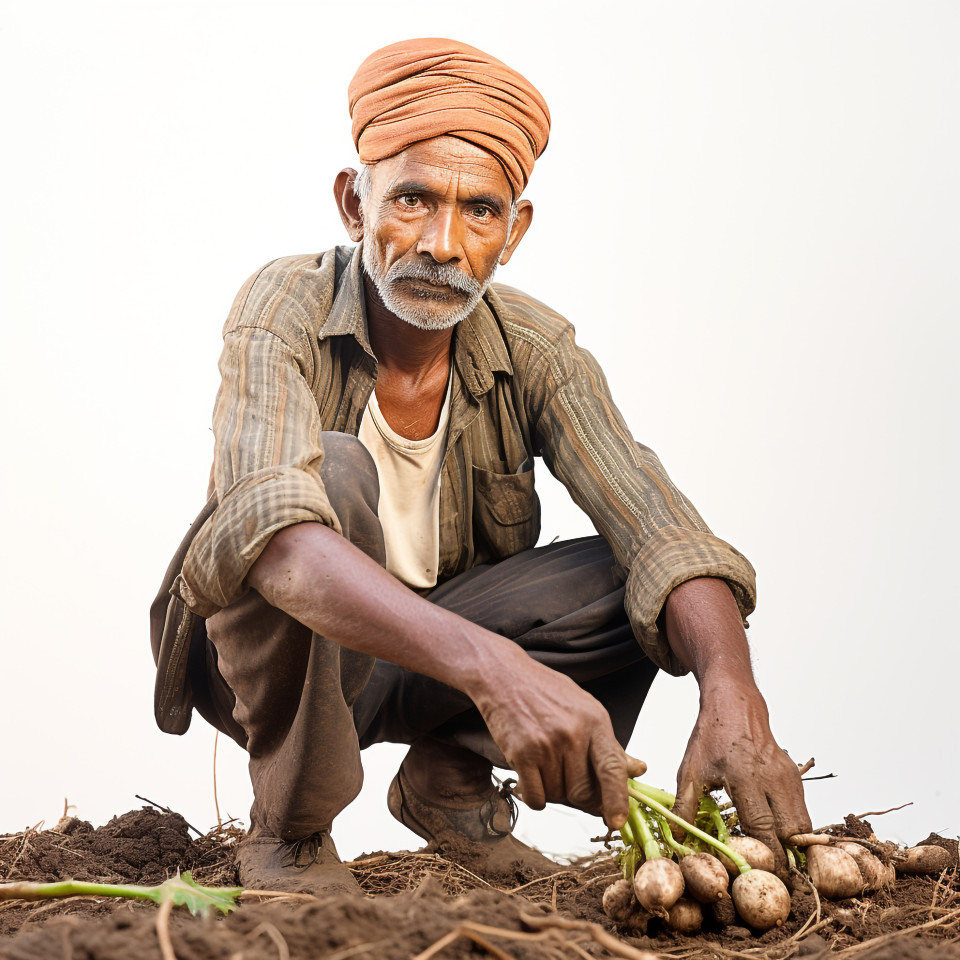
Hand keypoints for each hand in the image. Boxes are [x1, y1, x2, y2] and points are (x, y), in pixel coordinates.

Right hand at [471, 656, 645, 828]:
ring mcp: (547, 744)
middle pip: (583, 792)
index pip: (613, 769)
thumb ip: (610, 745)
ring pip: (557, 795)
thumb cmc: (547, 692)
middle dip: (579, 797)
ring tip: (545, 764)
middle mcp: (573, 734)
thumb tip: (638, 770)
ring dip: (552, 790)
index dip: (618, 800)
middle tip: (569, 783)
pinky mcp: (522, 753)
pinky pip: (535, 797)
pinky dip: (533, 795)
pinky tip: (530, 775)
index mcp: (595, 721)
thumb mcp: (585, 710)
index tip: (617, 821)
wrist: (504, 675)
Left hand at [672, 676, 810, 872]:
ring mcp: (788, 776)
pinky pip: (802, 810)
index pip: (763, 829)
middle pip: (790, 832)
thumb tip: (677, 839)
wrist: (735, 705)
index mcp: (744, 778)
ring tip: (774, 860)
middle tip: (772, 880)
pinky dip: (793, 827)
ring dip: (791, 844)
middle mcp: (772, 778)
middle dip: (784, 859)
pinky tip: (776, 835)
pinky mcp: (795, 775)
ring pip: (802, 824)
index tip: (763, 880)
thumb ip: (684, 805)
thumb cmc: (710, 736)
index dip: (766, 858)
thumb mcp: (690, 768)